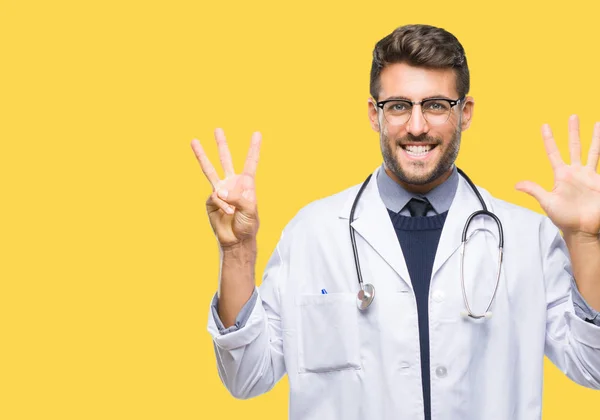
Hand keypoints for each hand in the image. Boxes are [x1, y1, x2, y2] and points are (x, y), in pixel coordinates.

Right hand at [191, 128, 261, 247]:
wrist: (236, 239)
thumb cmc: (248, 224)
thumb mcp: (250, 209)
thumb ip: (237, 197)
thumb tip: (219, 191)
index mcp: (246, 183)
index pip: (250, 162)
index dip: (253, 148)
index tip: (257, 134)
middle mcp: (232, 184)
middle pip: (226, 160)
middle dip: (222, 145)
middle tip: (217, 129)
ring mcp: (220, 191)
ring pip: (210, 170)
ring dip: (202, 155)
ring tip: (194, 141)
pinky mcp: (210, 200)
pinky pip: (215, 198)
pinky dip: (222, 206)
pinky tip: (228, 213)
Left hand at [516, 115, 599, 239]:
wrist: (584, 228)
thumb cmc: (565, 218)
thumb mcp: (547, 203)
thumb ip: (535, 190)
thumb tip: (516, 185)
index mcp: (561, 175)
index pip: (553, 153)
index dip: (549, 139)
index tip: (545, 125)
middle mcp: (575, 172)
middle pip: (574, 146)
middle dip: (573, 131)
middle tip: (573, 115)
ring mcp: (590, 175)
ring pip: (593, 151)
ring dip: (595, 137)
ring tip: (597, 123)